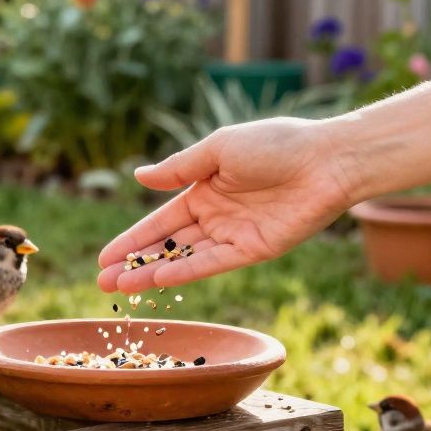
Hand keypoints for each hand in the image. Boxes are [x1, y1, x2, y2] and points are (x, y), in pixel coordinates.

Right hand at [97, 117, 358, 291]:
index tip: (104, 257)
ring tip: (119, 286)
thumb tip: (138, 176)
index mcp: (204, 189)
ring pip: (184, 258)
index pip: (159, 221)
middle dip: (134, 263)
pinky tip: (156, 278)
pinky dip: (184, 271)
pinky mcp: (253, 250)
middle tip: (103, 282)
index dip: (132, 239)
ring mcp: (233, 235)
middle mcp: (215, 216)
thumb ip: (179, 169)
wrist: (328, 160)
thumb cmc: (276, 144)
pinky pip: (211, 264)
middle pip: (166, 245)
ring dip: (151, 272)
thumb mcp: (218, 149)